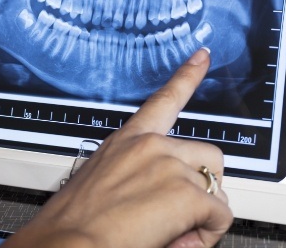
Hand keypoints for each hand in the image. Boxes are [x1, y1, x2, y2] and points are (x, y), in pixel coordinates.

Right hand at [4, 48, 232, 247]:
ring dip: (206, 210)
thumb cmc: (74, 223)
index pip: (163, 100)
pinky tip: (183, 239)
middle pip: (207, 153)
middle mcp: (151, 146)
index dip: (187, 75)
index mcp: (127, 140)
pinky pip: (219, 214)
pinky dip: (208, 232)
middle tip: (187, 210)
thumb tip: (163, 198)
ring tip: (180, 229)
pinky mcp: (184, 192)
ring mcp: (169, 166)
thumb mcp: (103, 185)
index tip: (202, 56)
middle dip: (205, 182)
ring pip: (216, 184)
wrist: (66, 245)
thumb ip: (141, 179)